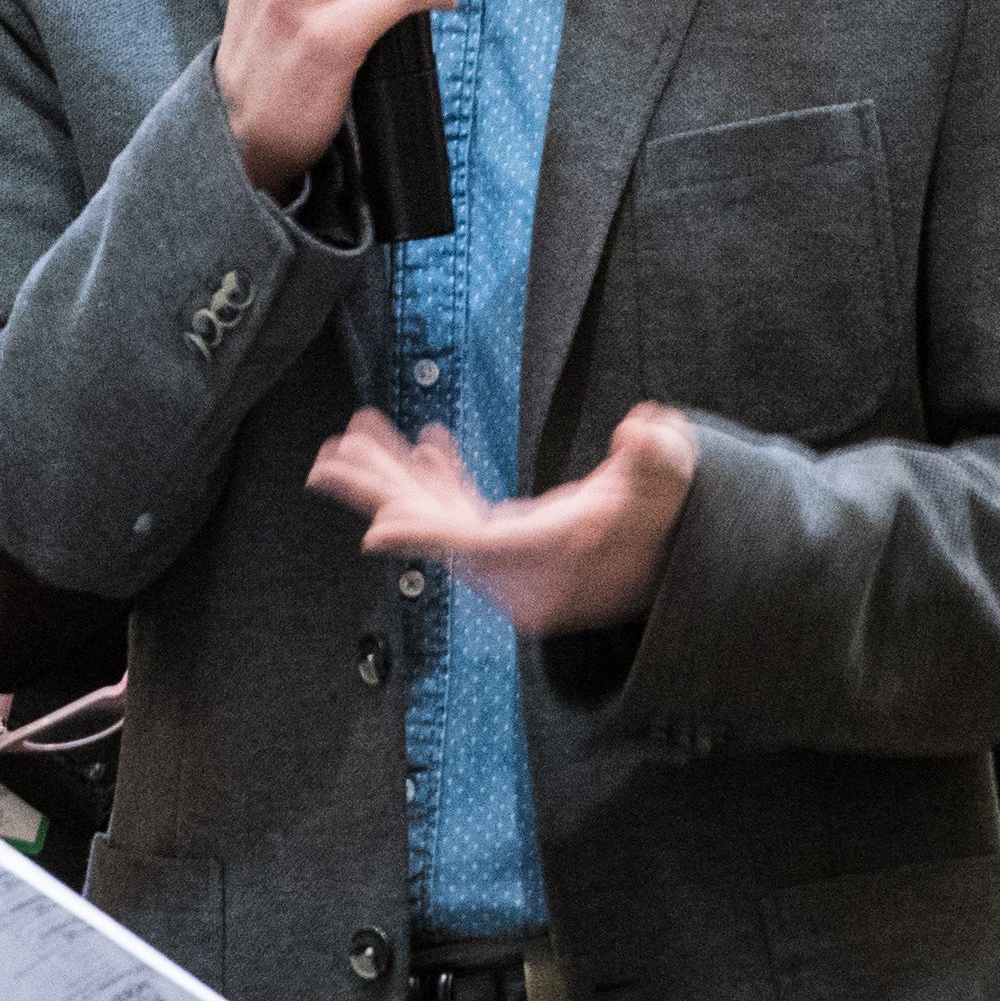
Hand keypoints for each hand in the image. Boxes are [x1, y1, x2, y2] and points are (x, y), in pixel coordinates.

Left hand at [306, 402, 700, 638]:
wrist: (670, 558)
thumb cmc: (664, 524)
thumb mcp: (667, 488)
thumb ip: (657, 461)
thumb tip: (643, 431)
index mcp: (546, 560)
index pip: (477, 548)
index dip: (426, 534)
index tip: (376, 529)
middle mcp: (515, 569)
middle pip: (436, 528)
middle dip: (382, 491)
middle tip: (329, 461)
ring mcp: (507, 560)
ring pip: (439, 516)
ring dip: (396, 475)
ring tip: (353, 437)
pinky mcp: (510, 544)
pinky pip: (462, 512)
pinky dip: (440, 478)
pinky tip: (425, 443)